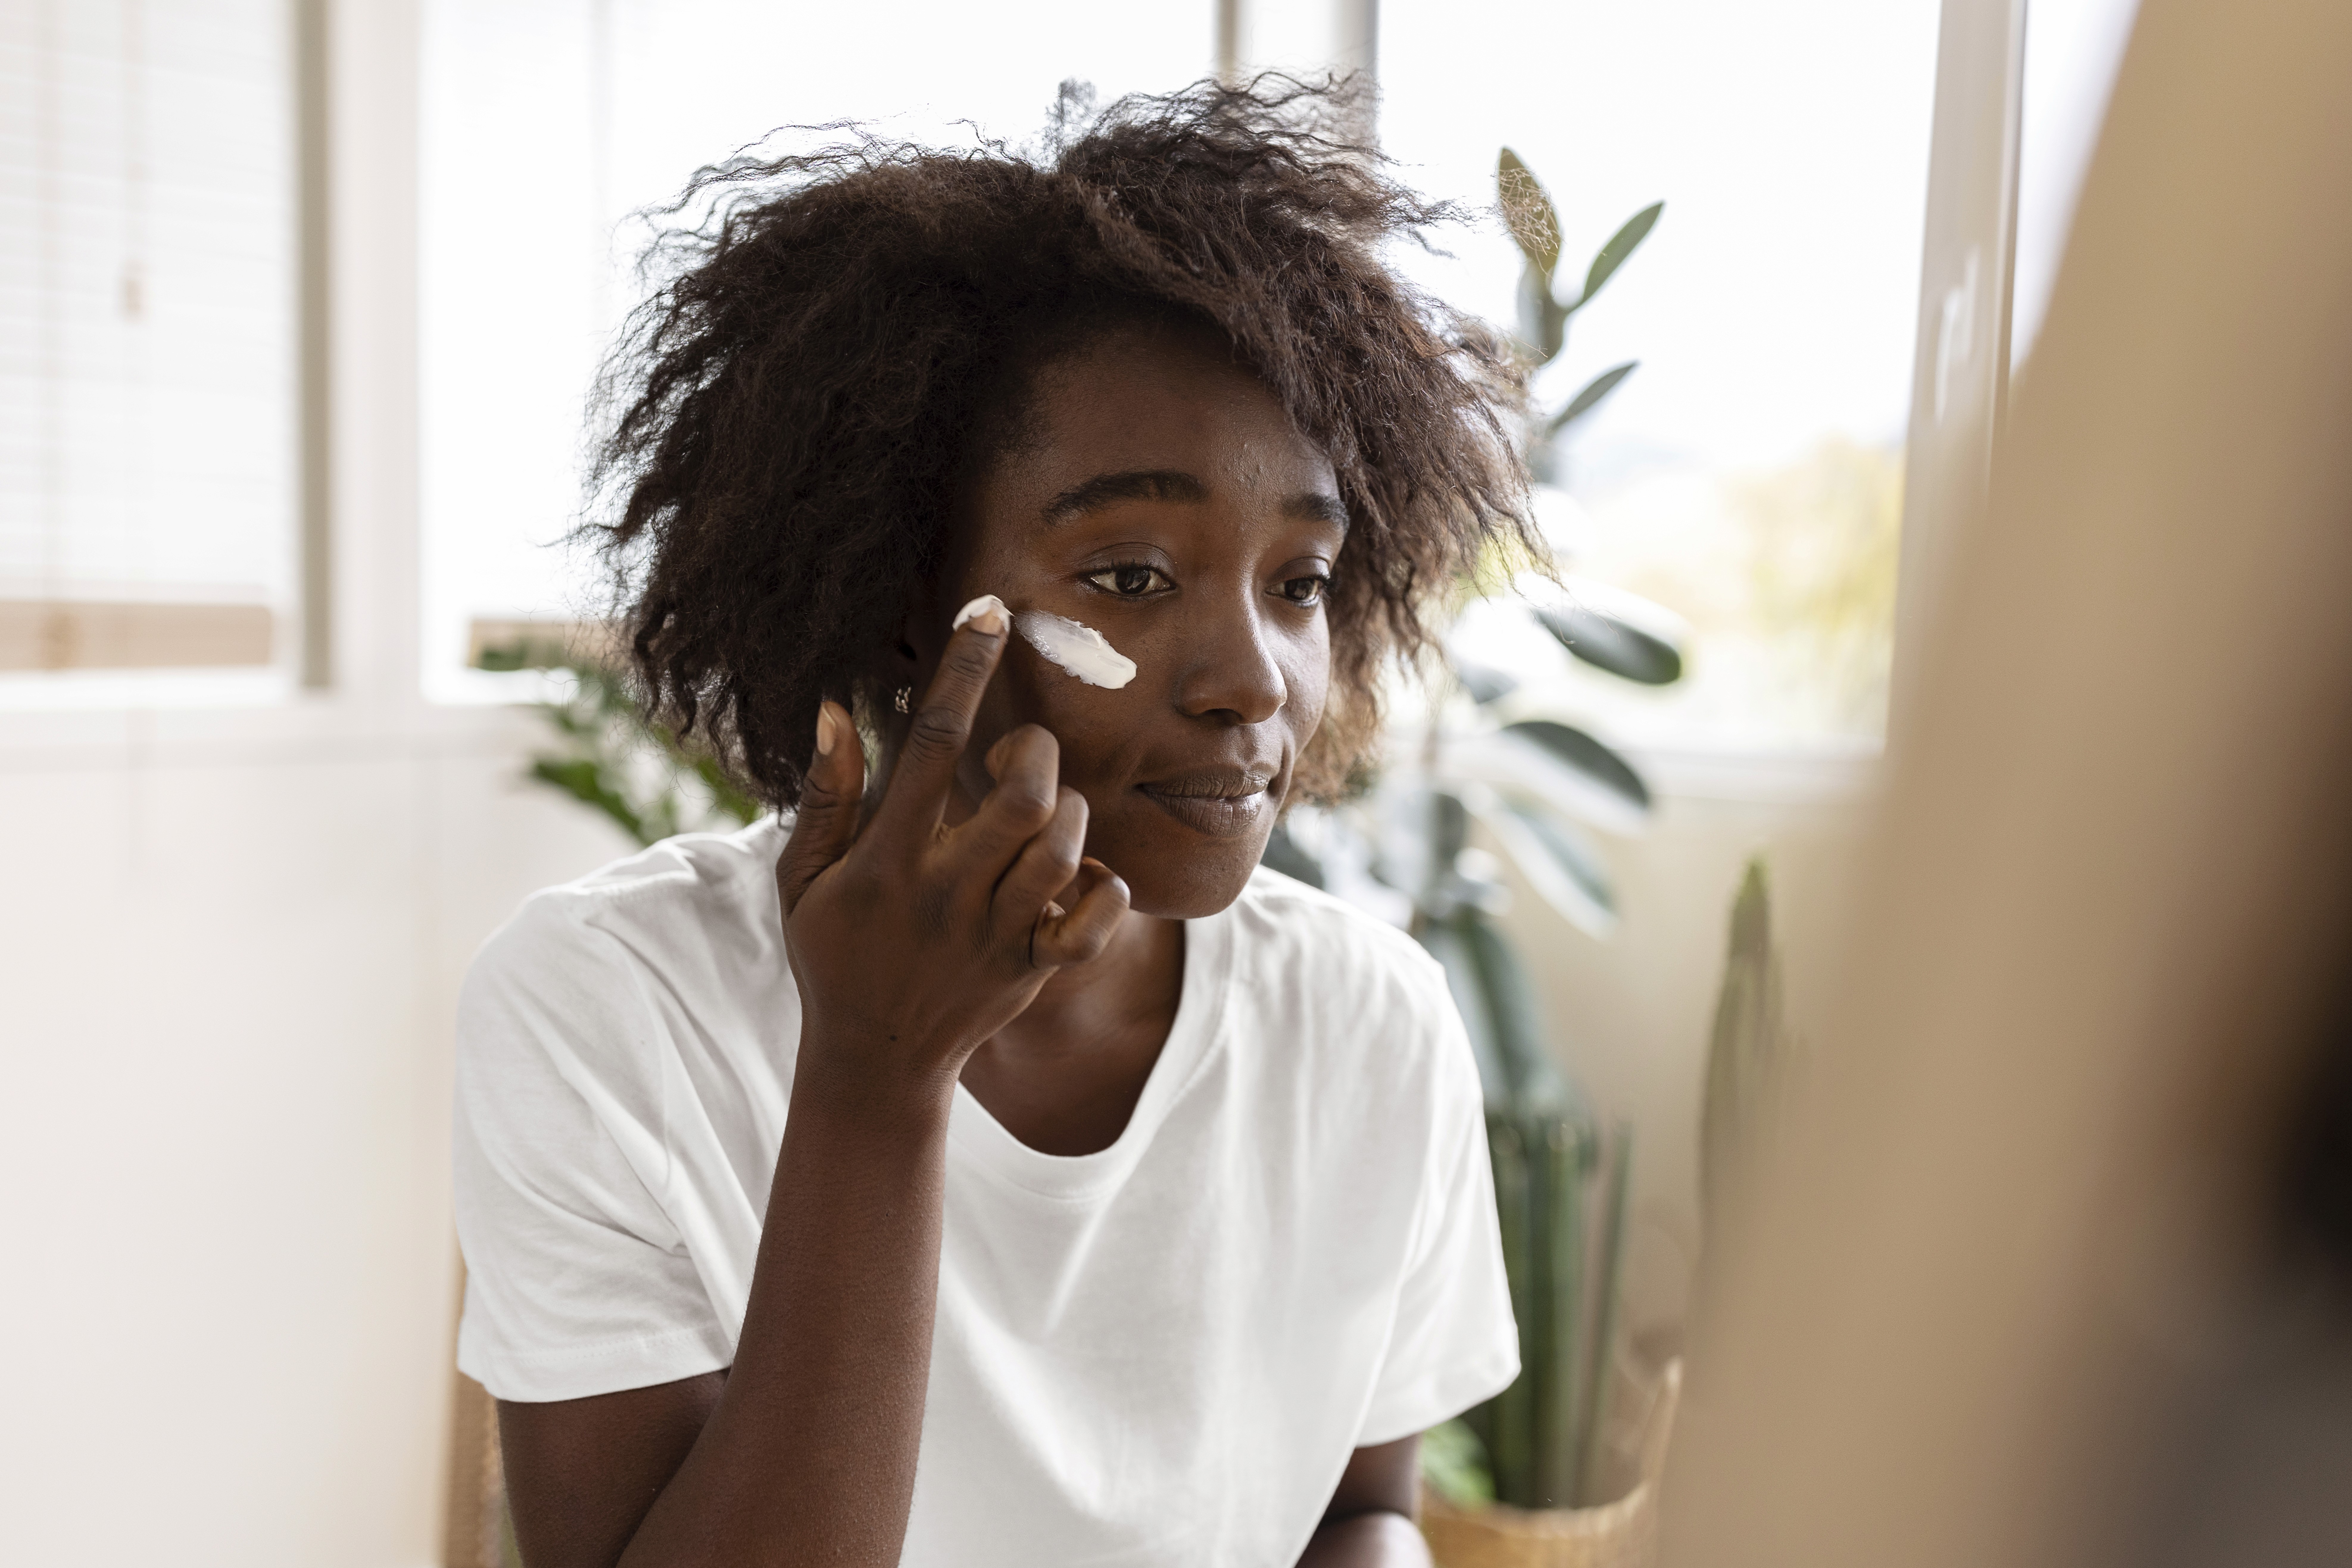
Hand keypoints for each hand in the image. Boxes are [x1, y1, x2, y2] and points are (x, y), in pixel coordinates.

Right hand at [776, 597, 1129, 1102]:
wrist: (874, 1063)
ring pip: (1062, 850)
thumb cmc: (834, 952)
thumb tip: (834, 709)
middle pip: (1023, 798)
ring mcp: (995, 935)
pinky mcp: (1033, 970)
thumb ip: (825, 796)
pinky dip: (1104, 889)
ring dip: (1068, 815)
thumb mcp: (802, 878)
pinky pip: (1094, 923)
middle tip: (1019, 754)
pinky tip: (1079, 877)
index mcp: (888, 861)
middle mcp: (947, 894)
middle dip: (1035, 753)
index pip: (931, 744)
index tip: (987, 612)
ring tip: (1043, 814)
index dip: (963, 670)